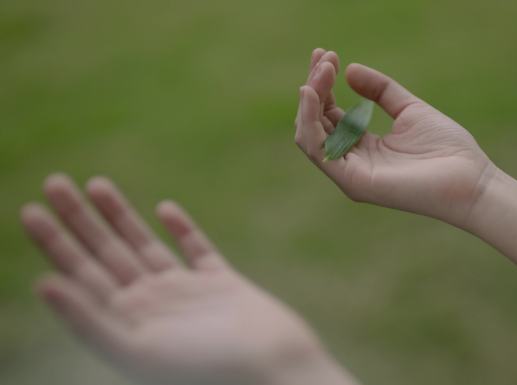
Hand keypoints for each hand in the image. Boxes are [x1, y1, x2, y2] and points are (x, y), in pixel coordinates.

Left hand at [21, 174, 355, 384]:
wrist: (274, 368)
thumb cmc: (208, 368)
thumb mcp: (138, 351)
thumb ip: (90, 321)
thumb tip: (42, 284)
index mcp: (128, 321)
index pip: (81, 274)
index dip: (55, 242)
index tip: (30, 210)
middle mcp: (152, 304)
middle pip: (106, 253)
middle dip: (78, 220)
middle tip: (53, 182)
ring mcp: (187, 292)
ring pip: (143, 245)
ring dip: (118, 216)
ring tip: (95, 183)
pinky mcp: (222, 284)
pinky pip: (196, 250)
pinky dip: (181, 229)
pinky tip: (164, 209)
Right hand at [295, 48, 493, 225]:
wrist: (472, 178)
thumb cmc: (448, 149)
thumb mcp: (409, 109)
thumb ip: (380, 91)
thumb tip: (349, 69)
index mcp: (363, 148)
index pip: (329, 115)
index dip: (324, 84)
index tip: (328, 54)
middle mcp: (351, 163)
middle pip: (315, 123)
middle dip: (315, 86)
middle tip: (324, 55)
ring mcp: (350, 175)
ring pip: (309, 136)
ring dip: (309, 100)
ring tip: (321, 70)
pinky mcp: (354, 181)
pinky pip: (318, 150)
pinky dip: (309, 120)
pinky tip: (313, 93)